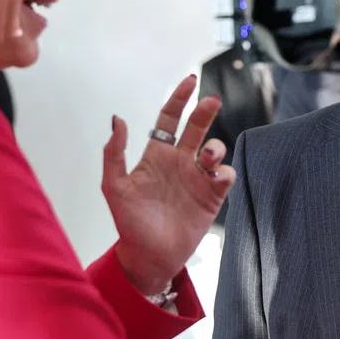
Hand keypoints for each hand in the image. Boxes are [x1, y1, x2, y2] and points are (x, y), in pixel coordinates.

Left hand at [102, 75, 236, 293]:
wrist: (148, 257)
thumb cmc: (129, 223)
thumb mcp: (113, 187)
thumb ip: (114, 153)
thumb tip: (118, 119)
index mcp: (156, 155)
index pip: (169, 119)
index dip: (179, 99)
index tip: (190, 82)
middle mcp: (179, 162)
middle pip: (196, 127)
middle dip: (204, 111)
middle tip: (211, 100)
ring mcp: (197, 178)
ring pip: (215, 149)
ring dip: (214, 146)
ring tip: (206, 158)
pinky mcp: (212, 196)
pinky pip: (226, 175)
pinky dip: (224, 171)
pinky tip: (214, 177)